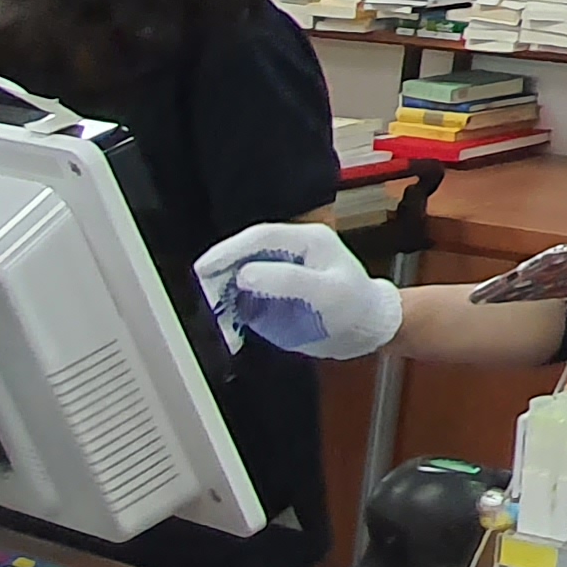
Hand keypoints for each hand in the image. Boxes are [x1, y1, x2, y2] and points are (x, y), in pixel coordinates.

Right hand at [196, 218, 404, 359]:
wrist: (367, 329)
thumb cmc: (356, 306)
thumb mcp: (327, 293)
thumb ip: (287, 281)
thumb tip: (245, 274)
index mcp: (306, 240)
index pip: (259, 237)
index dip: (228, 250)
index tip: (205, 268)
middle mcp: (290, 252)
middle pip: (244, 253)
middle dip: (220, 270)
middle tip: (200, 291)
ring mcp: (281, 271)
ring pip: (241, 274)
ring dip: (223, 291)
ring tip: (209, 310)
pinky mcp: (274, 292)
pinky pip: (246, 296)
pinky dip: (232, 307)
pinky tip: (225, 322)